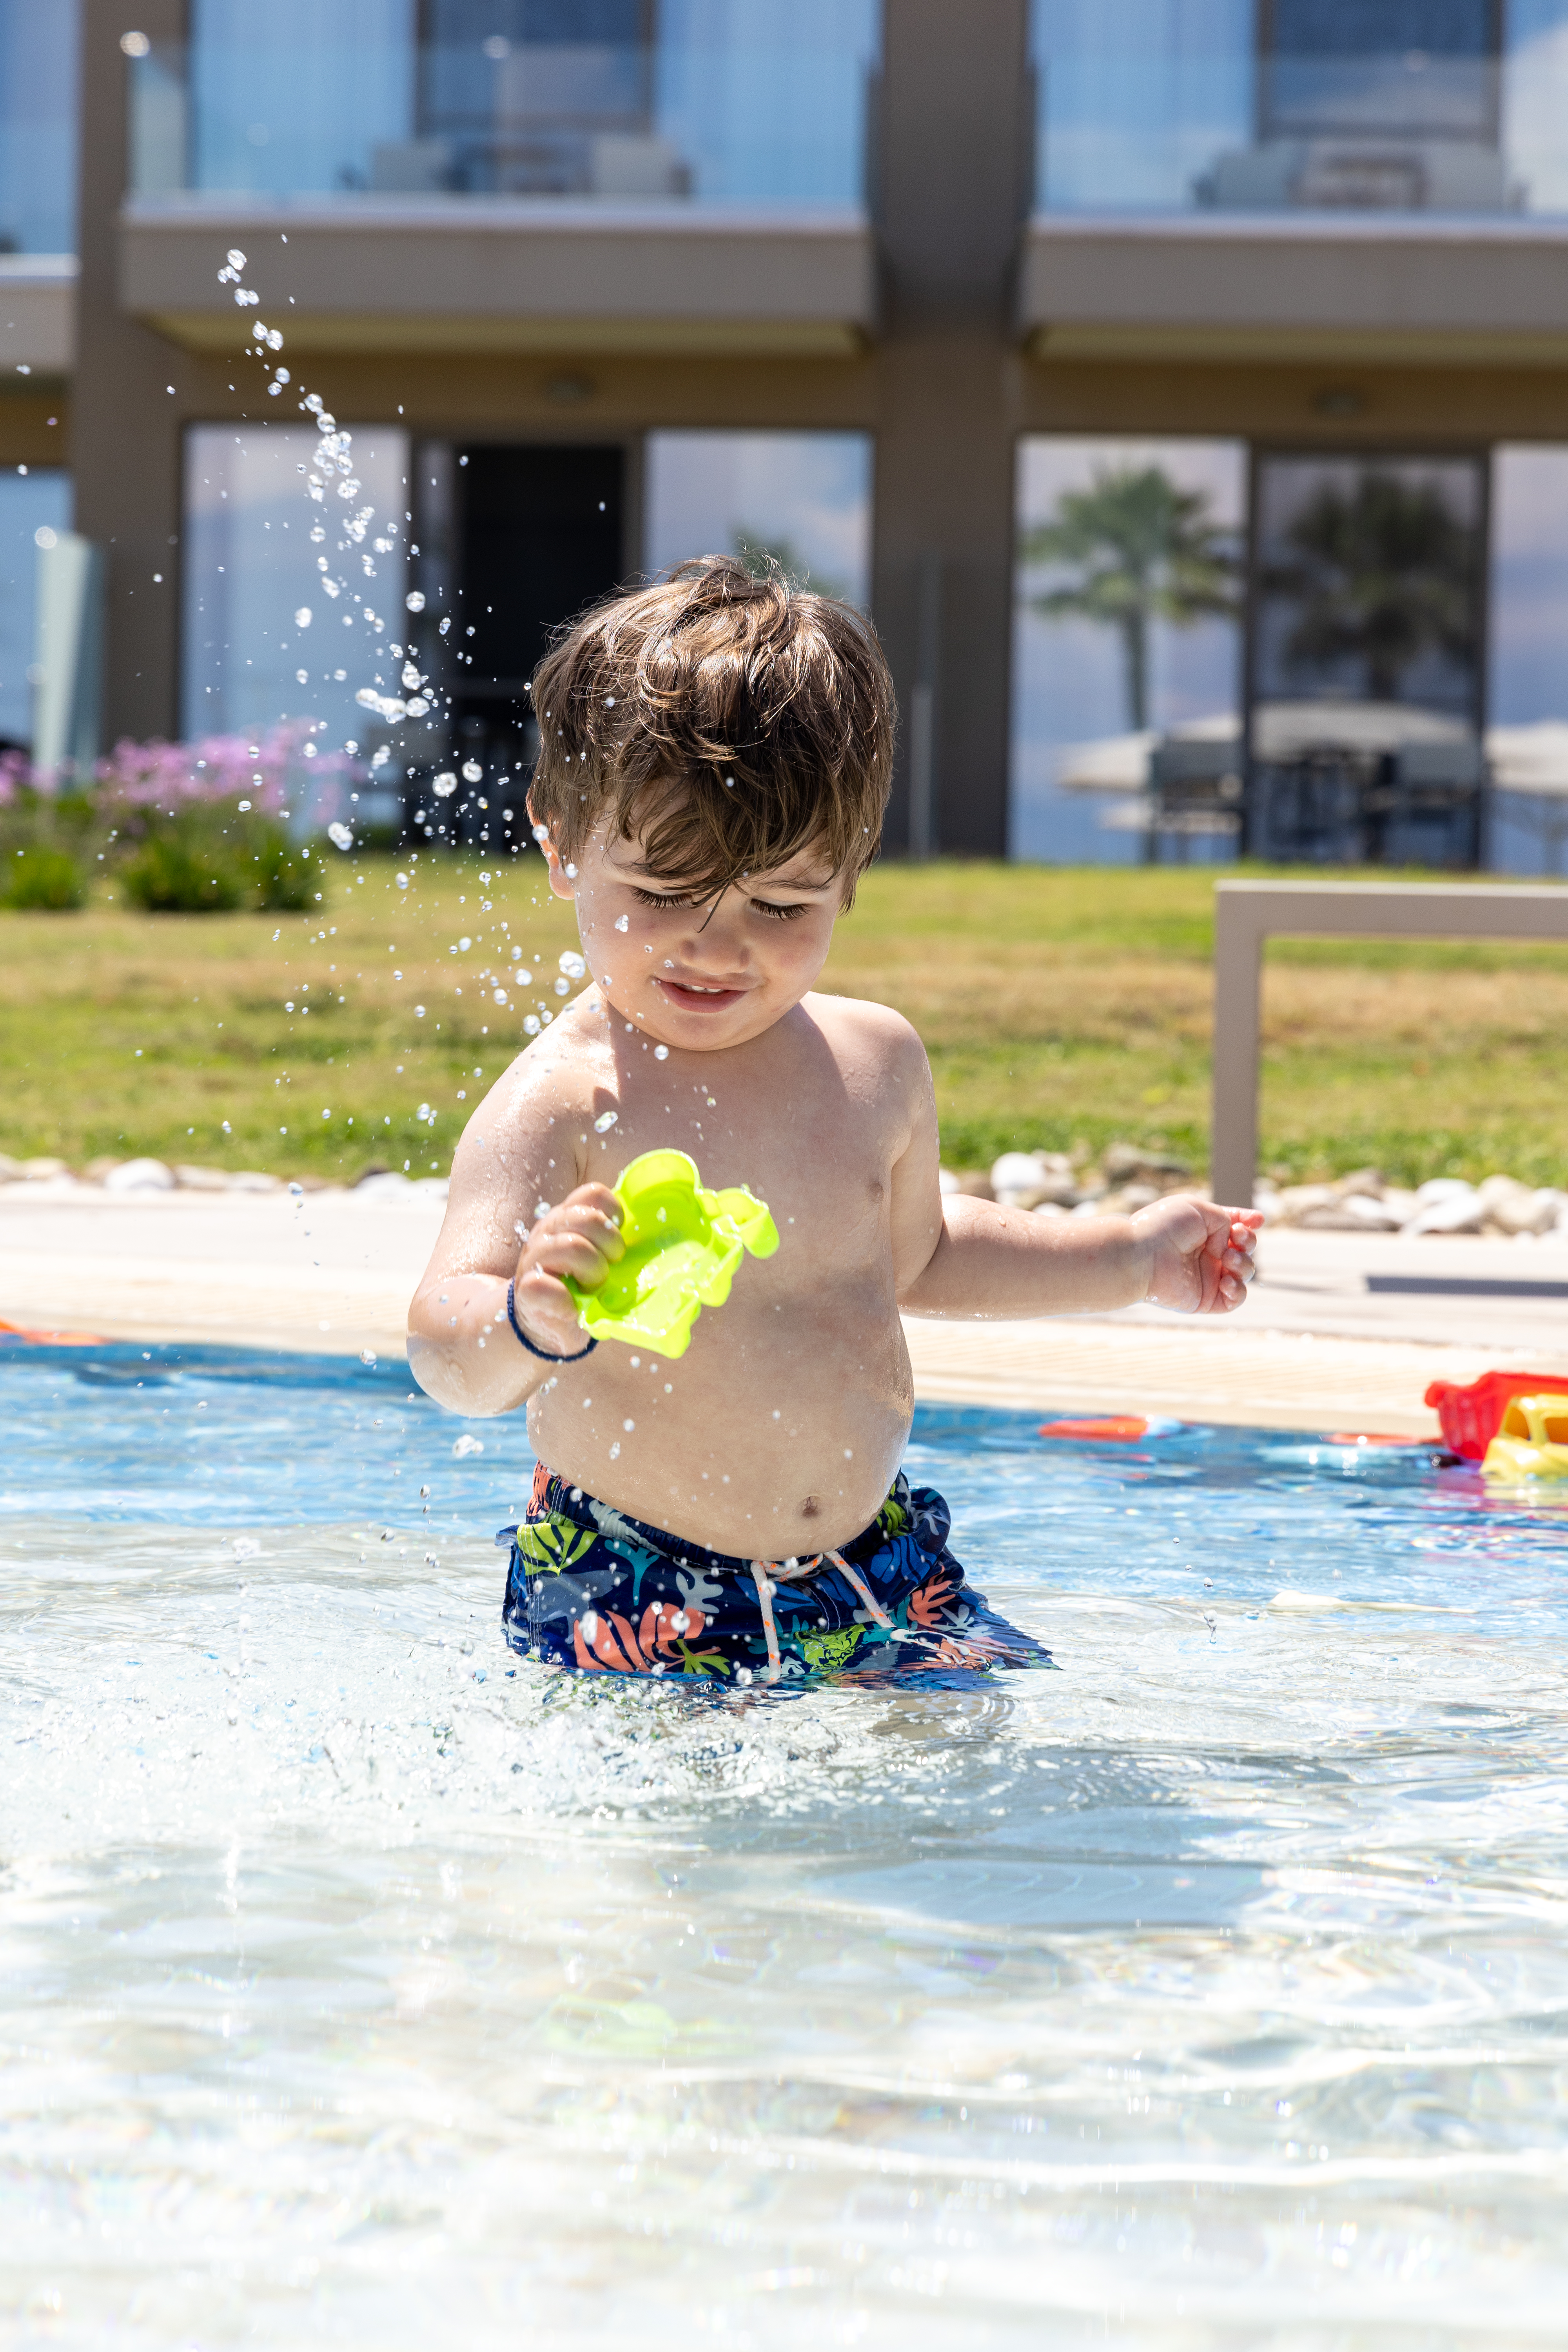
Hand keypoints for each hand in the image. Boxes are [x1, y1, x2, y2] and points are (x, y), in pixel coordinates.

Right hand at [511, 1183, 623, 1356]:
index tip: (620, 1237)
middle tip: (612, 1265)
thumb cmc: (580, 1288)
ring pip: (571, 1246)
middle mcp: (548, 1232)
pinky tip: (571, 1307)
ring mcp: (534, 1258)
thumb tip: (667, 1240)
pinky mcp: (526, 1289)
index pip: (592, 1194)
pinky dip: (565, 1300)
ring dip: (592, 1270)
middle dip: (610, 1243)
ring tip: (593, 1287)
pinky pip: (545, 1286)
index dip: (613, 1212)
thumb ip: (614, 1243)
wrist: (545, 1324)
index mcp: (567, 1218)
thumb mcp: (597, 1258)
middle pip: (586, 1218)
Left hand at [1131, 1195, 1260, 1314]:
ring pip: (1243, 1273)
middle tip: (1237, 1237)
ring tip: (1228, 1259)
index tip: (1258, 1219)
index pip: (1233, 1228)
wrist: (1141, 1255)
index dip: (1248, 1223)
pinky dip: (1238, 1291)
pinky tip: (1227, 1280)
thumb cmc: (1165, 1227)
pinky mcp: (1204, 1300)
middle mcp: (1205, 1255)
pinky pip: (1234, 1300)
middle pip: (1244, 1250)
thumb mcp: (1198, 1209)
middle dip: (1249, 1241)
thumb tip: (1234, 1234)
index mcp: (1202, 1232)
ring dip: (1244, 1264)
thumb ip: (1225, 1217)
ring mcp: (1206, 1278)